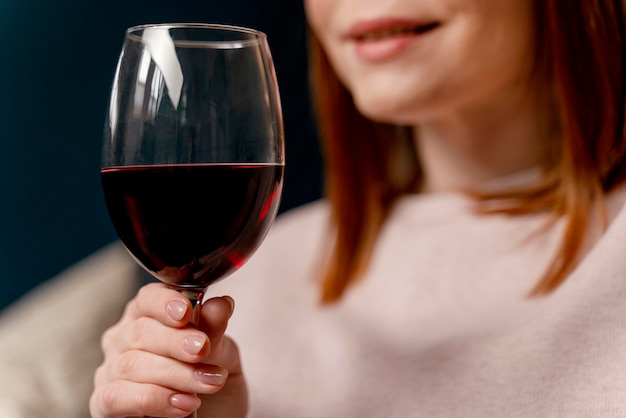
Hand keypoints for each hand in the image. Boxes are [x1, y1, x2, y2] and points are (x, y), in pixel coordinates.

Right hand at [89, 283, 246, 417]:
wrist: (212, 415)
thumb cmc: (208, 377)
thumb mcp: (221, 353)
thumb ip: (215, 330)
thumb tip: (221, 304)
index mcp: (150, 315)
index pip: (148, 298)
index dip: (164, 303)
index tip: (186, 312)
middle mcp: (124, 338)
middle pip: (140, 331)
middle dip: (175, 341)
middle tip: (202, 350)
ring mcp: (111, 370)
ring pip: (132, 364)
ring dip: (174, 375)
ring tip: (207, 384)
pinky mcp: (104, 403)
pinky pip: (117, 396)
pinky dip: (153, 399)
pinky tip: (182, 404)